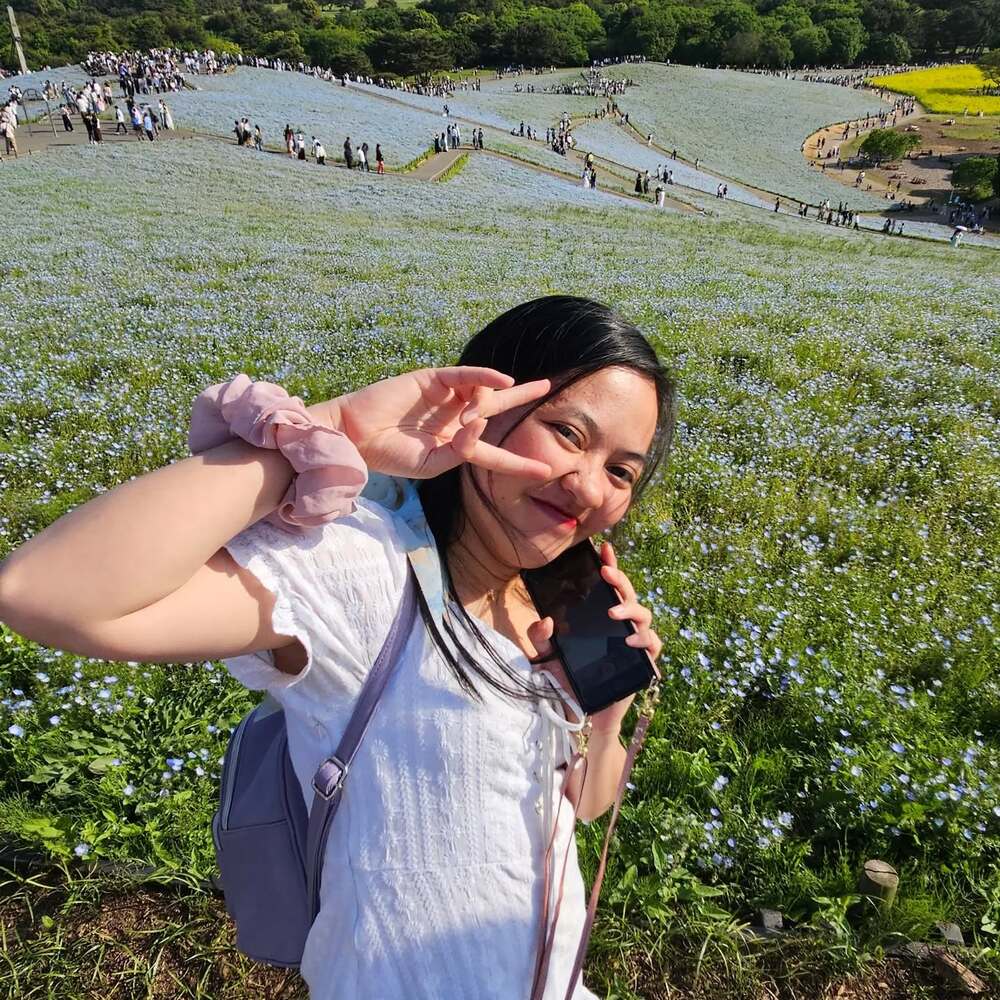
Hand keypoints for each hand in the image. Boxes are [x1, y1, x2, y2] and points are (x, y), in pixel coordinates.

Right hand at [313, 367, 552, 479]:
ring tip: (469, 417)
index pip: (493, 452)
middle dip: (522, 398)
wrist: (356, 435)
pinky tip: (503, 380)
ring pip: (482, 393)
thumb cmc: (390, 455)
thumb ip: (460, 451)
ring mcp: (445, 398)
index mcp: (454, 445)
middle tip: (548, 387)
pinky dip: (485, 377)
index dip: (518, 461)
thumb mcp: (431, 464)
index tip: (546, 470)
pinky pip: (466, 375)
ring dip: (486, 404)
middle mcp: (454, 419)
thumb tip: (481, 426)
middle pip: (497, 409)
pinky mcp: (433, 379)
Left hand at [526, 541, 660, 736]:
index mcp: (599, 617)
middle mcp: (619, 625)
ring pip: (645, 615)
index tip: (604, 548)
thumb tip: (546, 621)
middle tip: (606, 573)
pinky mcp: (643, 663)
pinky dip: (644, 639)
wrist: (577, 714)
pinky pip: (653, 644)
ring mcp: (633, 642)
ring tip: (612, 612)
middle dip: (620, 579)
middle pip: (628, 594)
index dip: (609, 565)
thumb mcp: (544, 656)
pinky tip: (629, 640)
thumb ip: (539, 637)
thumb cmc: (564, 681)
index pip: (608, 586)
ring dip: (630, 608)